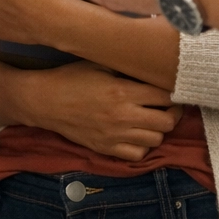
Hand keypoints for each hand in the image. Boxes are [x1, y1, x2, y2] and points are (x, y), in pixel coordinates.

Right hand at [17, 60, 181, 160]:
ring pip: (156, 139)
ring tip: (152, 118)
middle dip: (172, 112)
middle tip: (167, 105)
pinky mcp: (107, 149)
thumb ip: (127, 68)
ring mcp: (115, 136)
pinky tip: (137, 133)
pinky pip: (138, 154)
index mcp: (123, 92)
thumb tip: (152, 66)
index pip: (165, 95)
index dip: (173, 91)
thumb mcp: (100, 64)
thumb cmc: (72, 78)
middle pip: (167, 121)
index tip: (171, 87)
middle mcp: (123, 116)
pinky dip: (143, 145)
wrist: (45, 102)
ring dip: (158, 128)